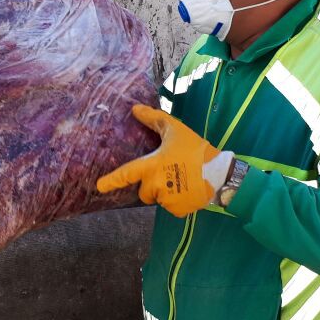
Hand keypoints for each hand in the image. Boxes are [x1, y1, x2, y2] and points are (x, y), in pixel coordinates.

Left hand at [96, 105, 221, 217]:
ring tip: (183, 181)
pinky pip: (171, 207)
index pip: (126, 174)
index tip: (99, 187)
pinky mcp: (177, 210)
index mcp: (151, 167)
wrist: (220, 173)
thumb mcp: (175, 130)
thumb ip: (153, 119)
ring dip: (166, 192)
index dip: (110, 181)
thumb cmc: (196, 150)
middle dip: (152, 185)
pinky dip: (177, 201)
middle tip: (170, 174)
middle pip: (144, 191)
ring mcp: (166, 200)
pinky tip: (188, 190)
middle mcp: (155, 185)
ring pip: (158, 199)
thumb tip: (134, 109)